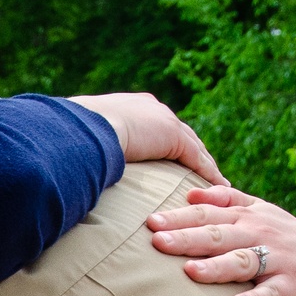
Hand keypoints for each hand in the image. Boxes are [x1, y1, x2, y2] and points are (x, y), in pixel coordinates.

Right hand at [70, 94, 228, 186]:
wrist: (87, 128)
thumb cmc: (76, 136)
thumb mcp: (86, 142)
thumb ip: (92, 151)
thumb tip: (76, 165)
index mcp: (133, 107)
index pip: (159, 127)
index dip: (170, 142)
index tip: (178, 156)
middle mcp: (152, 109)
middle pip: (182, 134)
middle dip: (195, 152)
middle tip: (207, 171)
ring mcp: (165, 121)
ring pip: (194, 147)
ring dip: (206, 165)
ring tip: (217, 184)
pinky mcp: (173, 137)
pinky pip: (197, 159)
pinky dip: (209, 174)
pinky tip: (220, 188)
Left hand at [147, 187, 295, 295]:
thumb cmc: (289, 241)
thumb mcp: (262, 214)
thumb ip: (227, 202)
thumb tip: (191, 193)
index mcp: (249, 218)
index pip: (209, 215)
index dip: (180, 217)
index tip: (150, 220)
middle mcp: (261, 236)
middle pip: (218, 236)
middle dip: (187, 238)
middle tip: (157, 241)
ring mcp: (278, 262)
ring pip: (243, 263)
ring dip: (216, 268)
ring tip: (189, 273)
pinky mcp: (293, 288)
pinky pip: (272, 295)